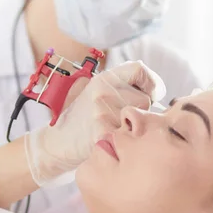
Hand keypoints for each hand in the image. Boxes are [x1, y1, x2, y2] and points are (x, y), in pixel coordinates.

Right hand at [25, 60, 165, 186]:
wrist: (58, 143)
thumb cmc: (83, 118)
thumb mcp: (97, 91)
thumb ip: (121, 85)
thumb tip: (154, 85)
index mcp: (103, 78)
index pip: (140, 70)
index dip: (152, 83)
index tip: (152, 94)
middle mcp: (102, 92)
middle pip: (145, 99)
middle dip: (142, 111)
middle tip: (125, 119)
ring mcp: (102, 113)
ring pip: (140, 120)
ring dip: (135, 128)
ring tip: (117, 131)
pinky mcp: (103, 134)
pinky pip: (130, 137)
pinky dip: (126, 142)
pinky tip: (113, 142)